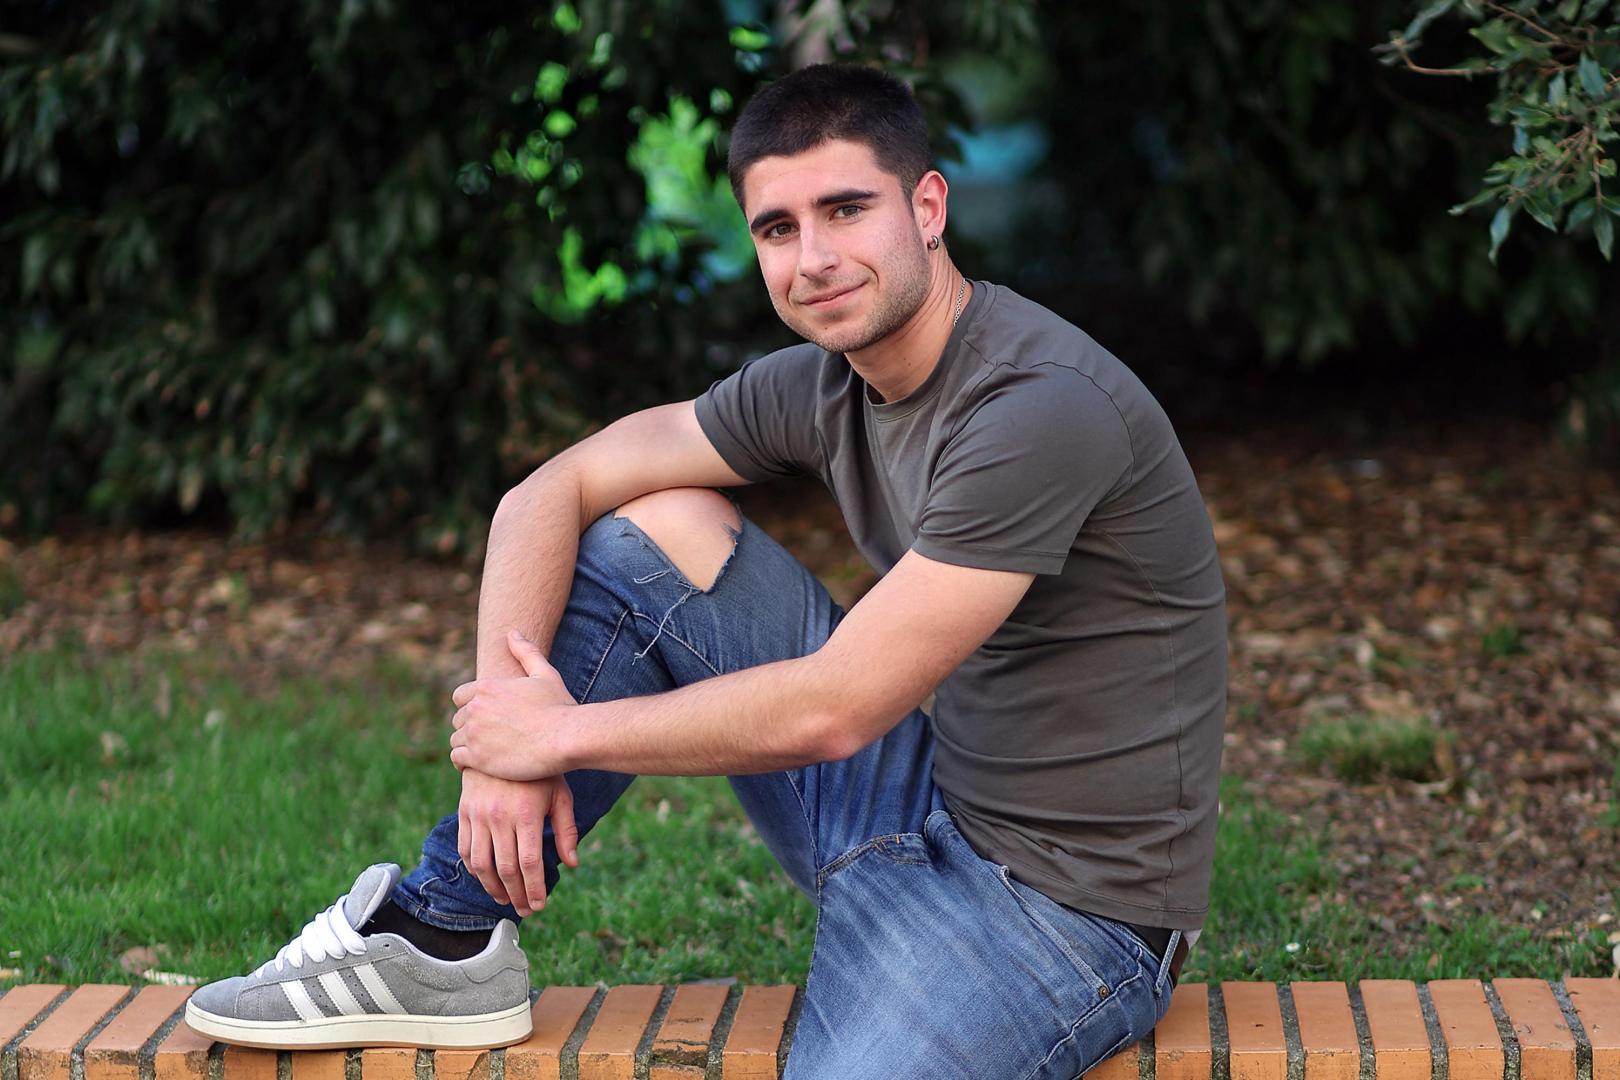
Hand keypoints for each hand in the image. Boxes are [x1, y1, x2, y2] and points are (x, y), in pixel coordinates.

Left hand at [450, 630, 575, 779]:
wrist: (566, 737)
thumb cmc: (559, 706)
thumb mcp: (545, 674)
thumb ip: (526, 652)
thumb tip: (512, 633)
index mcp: (487, 687)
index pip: (460, 696)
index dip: (471, 706)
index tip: (484, 716)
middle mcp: (476, 708)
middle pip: (458, 719)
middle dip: (470, 726)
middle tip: (488, 736)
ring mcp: (474, 734)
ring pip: (456, 739)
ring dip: (467, 744)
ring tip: (485, 751)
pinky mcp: (477, 758)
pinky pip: (457, 758)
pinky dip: (464, 761)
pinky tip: (478, 763)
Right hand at [456, 770, 578, 916]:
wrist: (503, 741)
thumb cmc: (539, 770)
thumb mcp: (560, 794)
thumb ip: (566, 829)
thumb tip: (572, 863)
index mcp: (526, 813)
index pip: (530, 863)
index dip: (534, 889)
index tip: (539, 905)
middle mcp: (499, 816)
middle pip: (507, 869)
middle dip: (517, 895)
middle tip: (526, 910)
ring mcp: (478, 814)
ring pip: (482, 865)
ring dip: (493, 888)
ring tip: (506, 900)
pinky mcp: (464, 812)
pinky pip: (466, 849)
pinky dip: (475, 870)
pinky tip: (487, 879)